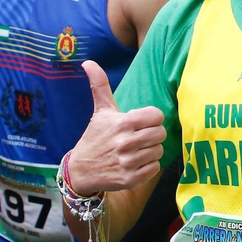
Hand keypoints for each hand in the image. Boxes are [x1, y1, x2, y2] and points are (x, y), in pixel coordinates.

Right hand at [62, 61, 166, 192]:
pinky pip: (155, 168)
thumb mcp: (100, 111)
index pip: (157, 116)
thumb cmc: (95, 137)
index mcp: (122, 123)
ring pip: (158, 151)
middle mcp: (125, 143)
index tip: (141, 122)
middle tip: (140, 136)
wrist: (81, 170)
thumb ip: (100, 85)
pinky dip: (148, 166)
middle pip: (160, 134)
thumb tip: (88, 62)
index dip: (151, 118)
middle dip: (152, 134)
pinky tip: (135, 163)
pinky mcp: (130, 179)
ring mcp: (128, 162)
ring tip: (136, 150)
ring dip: (150, 150)